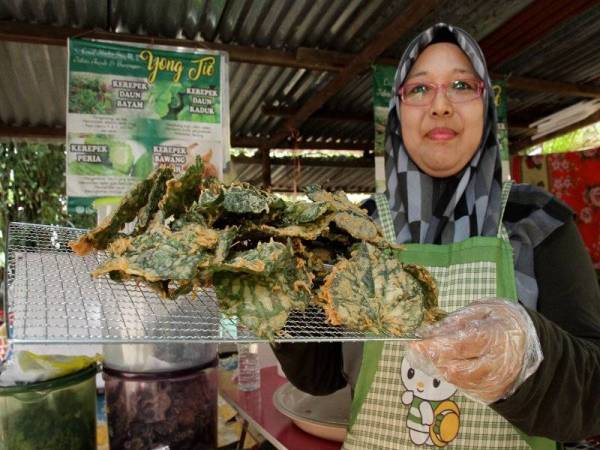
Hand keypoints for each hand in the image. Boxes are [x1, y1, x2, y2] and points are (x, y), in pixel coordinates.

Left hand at [406, 299, 542, 403]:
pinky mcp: (490, 395)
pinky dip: (451, 373)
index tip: (414, 343)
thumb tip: (428, 332)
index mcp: (496, 337)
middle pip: (455, 367)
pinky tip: (452, 361)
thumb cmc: (503, 322)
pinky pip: (462, 386)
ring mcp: (494, 383)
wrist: (530, 347)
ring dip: (440, 365)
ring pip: (456, 379)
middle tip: (419, 347)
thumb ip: (456, 320)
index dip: (434, 346)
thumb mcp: (483, 310)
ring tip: (438, 351)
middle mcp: (497, 365)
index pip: (460, 345)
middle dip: (432, 357)